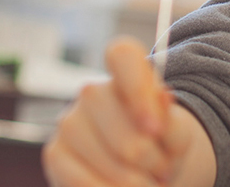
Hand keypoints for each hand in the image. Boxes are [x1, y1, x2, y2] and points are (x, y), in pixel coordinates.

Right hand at [43, 37, 216, 186]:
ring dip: (137, 183)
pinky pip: (85, 183)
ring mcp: (69, 121)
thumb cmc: (159, 144)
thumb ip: (173, 122)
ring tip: (147, 182)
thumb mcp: (176, 134)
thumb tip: (163, 98)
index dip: (139, 90)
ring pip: (113, 164)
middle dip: (153, 163)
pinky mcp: (54, 152)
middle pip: (128, 136)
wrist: (138, 167)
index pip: (122, 55)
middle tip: (164, 171)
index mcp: (125, 73)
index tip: (156, 129)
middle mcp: (92, 91)